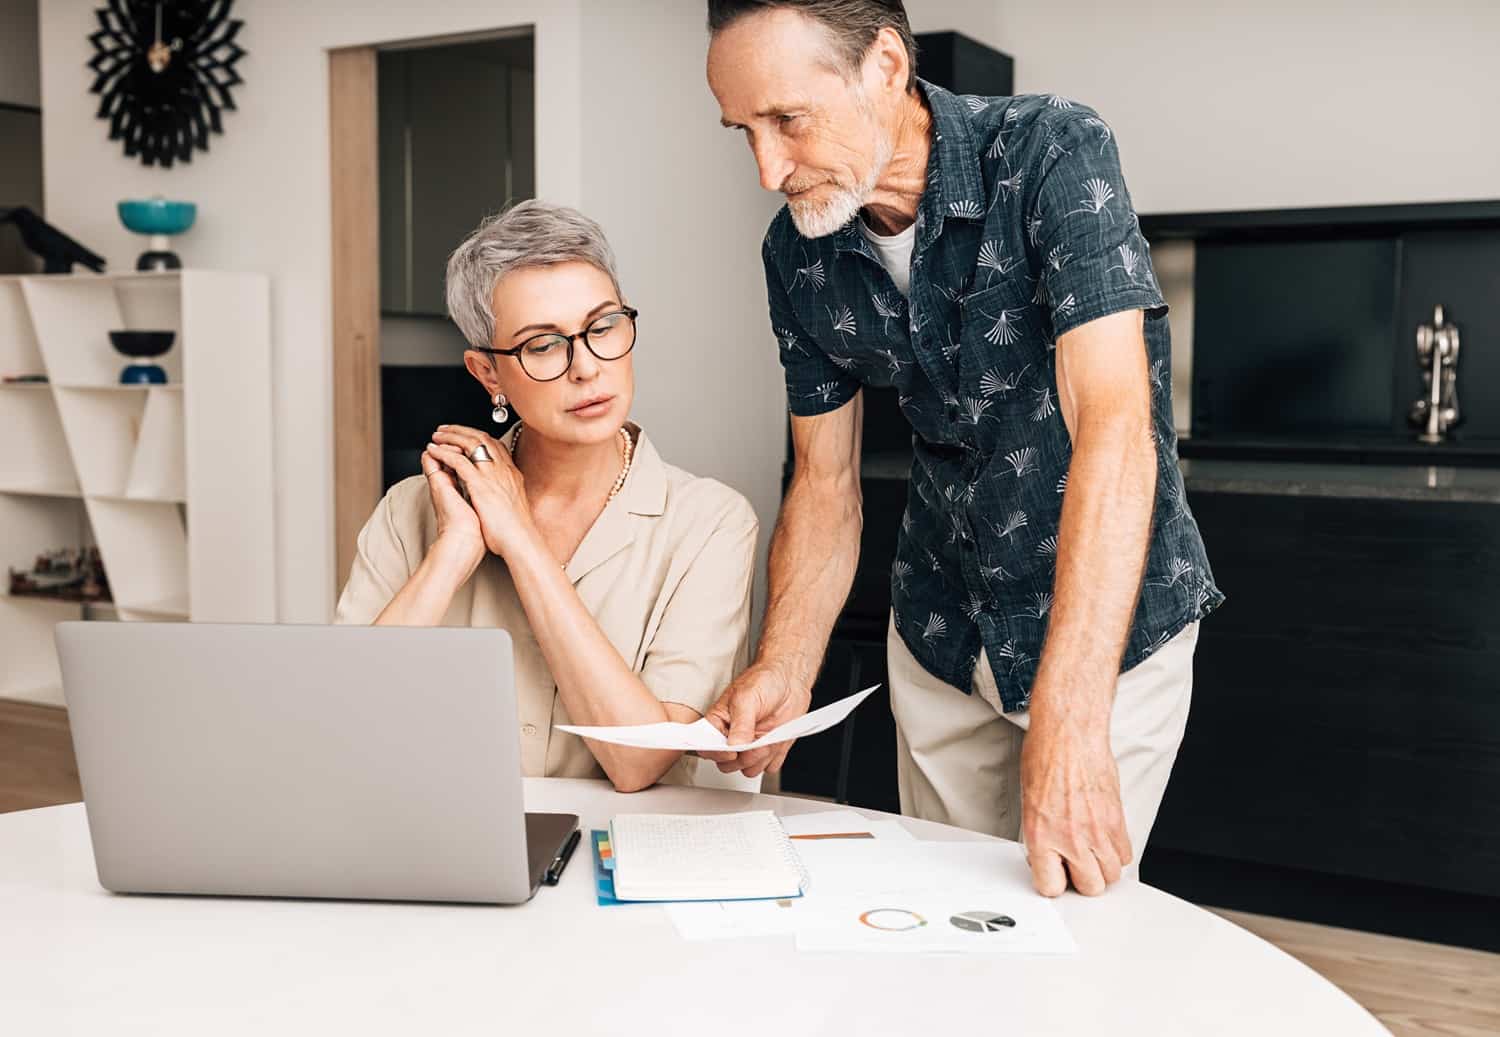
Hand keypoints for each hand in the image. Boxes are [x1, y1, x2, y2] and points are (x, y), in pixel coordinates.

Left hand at [425, 425, 534, 556]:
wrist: (520, 540)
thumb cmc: (516, 529)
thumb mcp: (515, 503)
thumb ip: (506, 491)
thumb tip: (500, 491)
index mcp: (511, 473)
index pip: (495, 444)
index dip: (477, 436)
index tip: (465, 435)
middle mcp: (503, 469)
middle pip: (482, 438)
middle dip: (462, 430)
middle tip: (446, 429)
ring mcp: (492, 475)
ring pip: (470, 443)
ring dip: (451, 437)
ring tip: (437, 436)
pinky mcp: (480, 484)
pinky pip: (459, 460)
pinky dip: (444, 452)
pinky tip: (434, 450)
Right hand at [699, 661, 811, 777]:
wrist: (790, 679)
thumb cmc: (764, 681)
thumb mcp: (747, 697)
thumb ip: (740, 724)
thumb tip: (734, 746)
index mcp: (719, 722)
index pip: (706, 747)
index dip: (717, 753)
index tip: (731, 751)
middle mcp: (733, 737)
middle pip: (727, 765)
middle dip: (742, 758)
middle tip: (753, 743)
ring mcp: (750, 746)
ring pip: (748, 769)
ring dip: (759, 758)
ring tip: (767, 738)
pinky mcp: (768, 751)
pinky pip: (769, 767)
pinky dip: (774, 757)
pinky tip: (776, 740)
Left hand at [1018, 711, 1131, 896]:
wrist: (1069, 734)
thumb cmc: (1045, 759)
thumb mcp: (1029, 803)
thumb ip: (1039, 836)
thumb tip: (1047, 854)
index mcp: (1041, 835)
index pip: (1051, 887)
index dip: (1053, 883)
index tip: (1054, 875)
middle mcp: (1070, 838)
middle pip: (1089, 887)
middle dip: (1082, 880)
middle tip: (1076, 865)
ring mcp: (1097, 831)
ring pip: (1111, 875)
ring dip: (1102, 868)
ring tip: (1091, 852)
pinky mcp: (1117, 820)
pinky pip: (1125, 854)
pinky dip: (1117, 852)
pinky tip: (1105, 839)